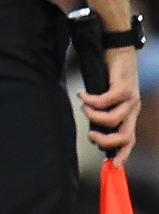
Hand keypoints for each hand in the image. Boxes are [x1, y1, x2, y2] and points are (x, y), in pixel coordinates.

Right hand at [80, 46, 141, 160]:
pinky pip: (105, 101)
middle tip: (90, 135)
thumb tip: (92, 130)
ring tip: (83, 108)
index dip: (122, 154)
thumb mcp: (108, 97)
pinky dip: (90, 100)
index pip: (130, 140)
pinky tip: (81, 94)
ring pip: (113, 120)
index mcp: (131, 114)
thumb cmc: (110, 73)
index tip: (112, 165)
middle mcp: (134, 108)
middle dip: (106, 141)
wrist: (119, 48)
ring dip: (93, 116)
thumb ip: (103, 113)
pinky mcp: (124, 86)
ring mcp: (131, 98)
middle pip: (125, 136)